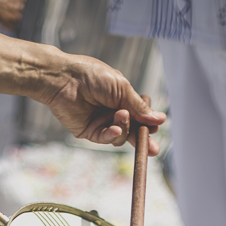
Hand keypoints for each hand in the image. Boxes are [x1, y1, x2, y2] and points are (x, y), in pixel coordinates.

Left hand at [38, 55, 165, 153]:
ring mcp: (102, 123)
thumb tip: (160, 118)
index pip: (140, 116)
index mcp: (122, 98)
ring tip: (121, 115)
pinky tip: (115, 128)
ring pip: (121, 136)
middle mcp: (113, 112)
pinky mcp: (90, 132)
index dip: (148, 123)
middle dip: (143, 139)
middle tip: (153, 149)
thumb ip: (139, 107)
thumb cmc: (92, 76)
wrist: (64, 79)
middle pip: (133, 131)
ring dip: (125, 128)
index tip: (156, 127)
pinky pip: (106, 138)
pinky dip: (112, 134)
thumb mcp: (121, 88)